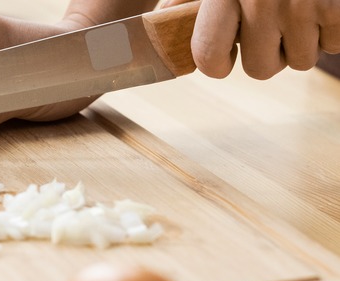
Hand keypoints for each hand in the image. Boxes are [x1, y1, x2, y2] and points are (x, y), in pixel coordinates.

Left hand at [161, 0, 339, 78]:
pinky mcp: (336, 8)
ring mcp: (302, 5)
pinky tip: (323, 6)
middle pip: (260, 69)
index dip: (217, 65)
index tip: (226, 59)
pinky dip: (332, 31)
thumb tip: (163, 17)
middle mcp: (260, 1)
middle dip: (268, 55)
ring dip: (301, 43)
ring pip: (300, 61)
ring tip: (300, 12)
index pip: (208, 56)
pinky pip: (333, 45)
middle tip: (272, 31)